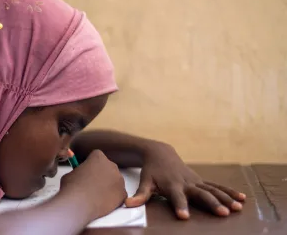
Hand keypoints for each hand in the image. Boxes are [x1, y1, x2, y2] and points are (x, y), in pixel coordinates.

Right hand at [60, 150, 126, 219]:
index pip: (97, 157)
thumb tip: (79, 175)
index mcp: (98, 157)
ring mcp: (119, 179)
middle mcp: (111, 165)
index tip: (87, 172)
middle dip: (102, 175)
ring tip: (96, 196)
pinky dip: (113, 198)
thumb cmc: (72, 188)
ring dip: (108, 186)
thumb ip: (79, 171)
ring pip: (115, 182)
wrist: (79, 204)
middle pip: (108, 168)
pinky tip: (103, 202)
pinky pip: (119, 194)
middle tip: (92, 185)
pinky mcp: (123, 193)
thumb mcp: (70, 173)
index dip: (91, 165)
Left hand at [124, 143, 245, 219]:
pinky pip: (217, 186)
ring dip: (225, 198)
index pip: (176, 197)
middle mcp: (186, 183)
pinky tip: (242, 199)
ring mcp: (196, 180)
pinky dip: (229, 191)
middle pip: (200, 194)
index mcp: (172, 185)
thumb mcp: (144, 181)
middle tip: (222, 213)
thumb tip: (128, 204)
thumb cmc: (151, 171)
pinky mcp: (201, 180)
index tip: (184, 216)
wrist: (160, 153)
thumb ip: (139, 194)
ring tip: (237, 208)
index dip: (180, 206)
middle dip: (211, 203)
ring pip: (213, 189)